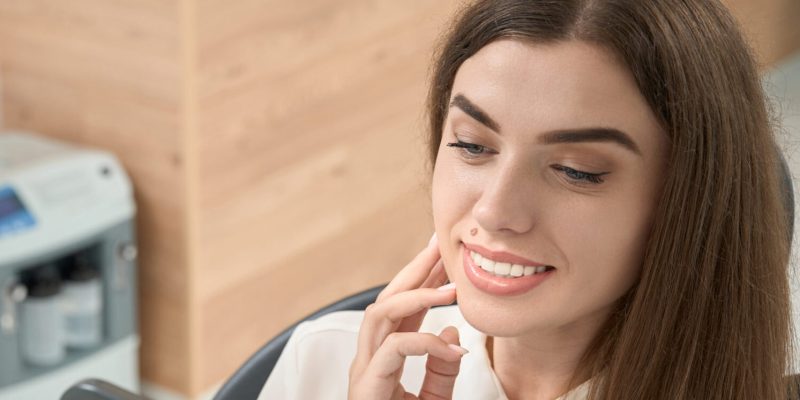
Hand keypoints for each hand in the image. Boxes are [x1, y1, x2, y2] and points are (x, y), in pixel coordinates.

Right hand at [348, 235, 466, 398]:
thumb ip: (441, 372)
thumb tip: (452, 333)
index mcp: (380, 361)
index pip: (400, 310)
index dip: (422, 282)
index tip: (445, 260)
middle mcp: (368, 360)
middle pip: (387, 301)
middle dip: (415, 270)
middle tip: (440, 245)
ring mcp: (364, 372)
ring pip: (381, 314)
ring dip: (416, 294)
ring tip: (452, 286)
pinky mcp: (367, 386)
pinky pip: (394, 347)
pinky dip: (425, 342)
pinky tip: (451, 349)